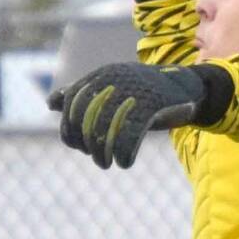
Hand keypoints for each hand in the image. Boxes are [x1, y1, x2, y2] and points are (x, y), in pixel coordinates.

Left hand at [49, 63, 204, 169]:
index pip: (73, 104)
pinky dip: (125, 153)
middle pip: (87, 118)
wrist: (188, 88)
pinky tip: (125, 163)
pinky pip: (130, 134)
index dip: (70, 129)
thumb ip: (82, 95)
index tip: (79, 147)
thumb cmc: (143, 92)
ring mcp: (134, 91)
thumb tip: (50, 101)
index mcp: (103, 75)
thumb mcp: (111, 89)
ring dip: (103, 153)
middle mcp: (115, 80)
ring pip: (106, 128)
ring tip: (107, 163)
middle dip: (87, 144)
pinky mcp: (152, 104)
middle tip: (98, 159)